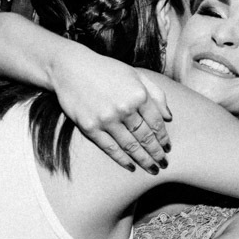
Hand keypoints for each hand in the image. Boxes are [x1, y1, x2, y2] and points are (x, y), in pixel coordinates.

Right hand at [51, 49, 171, 172]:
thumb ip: (156, 94)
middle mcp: (125, 108)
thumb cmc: (106, 70)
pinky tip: (132, 167)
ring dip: (144, 160)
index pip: (156, 123)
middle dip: (156, 153)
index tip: (167, 148)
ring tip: (152, 169)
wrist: (70, 68)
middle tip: (163, 164)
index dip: (163, 138)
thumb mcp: (136, 75)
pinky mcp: (90, 127)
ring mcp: (106, 119)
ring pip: (130, 146)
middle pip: (145, 137)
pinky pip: (110, 149)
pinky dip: (123, 160)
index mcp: (139, 94)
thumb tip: (168, 117)